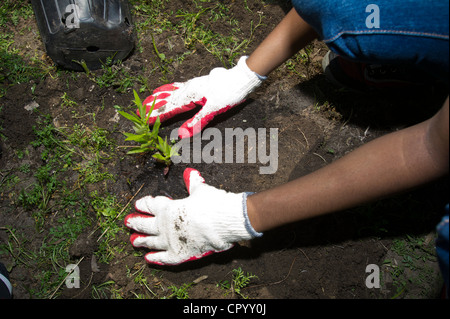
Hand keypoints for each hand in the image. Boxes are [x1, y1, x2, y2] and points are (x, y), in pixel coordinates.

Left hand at [124, 168, 261, 264]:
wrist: (221, 222)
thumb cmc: (211, 203)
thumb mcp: (200, 190)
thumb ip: (193, 183)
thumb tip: (191, 172)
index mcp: (167, 208)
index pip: (150, 205)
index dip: (144, 204)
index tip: (138, 204)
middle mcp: (163, 225)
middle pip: (144, 224)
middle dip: (135, 222)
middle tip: (127, 222)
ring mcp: (169, 241)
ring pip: (150, 241)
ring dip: (141, 241)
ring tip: (133, 241)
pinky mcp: (178, 254)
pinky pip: (163, 258)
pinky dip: (155, 258)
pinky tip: (148, 258)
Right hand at [142, 56, 264, 138]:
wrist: (240, 78)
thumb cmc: (228, 94)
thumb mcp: (213, 110)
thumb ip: (197, 122)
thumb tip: (181, 135)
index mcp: (190, 96)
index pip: (169, 108)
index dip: (156, 116)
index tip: (144, 121)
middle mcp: (188, 89)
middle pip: (167, 99)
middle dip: (153, 106)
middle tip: (139, 111)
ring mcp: (193, 84)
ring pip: (171, 91)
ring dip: (159, 96)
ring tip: (149, 99)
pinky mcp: (198, 82)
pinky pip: (179, 85)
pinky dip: (170, 88)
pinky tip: (169, 88)